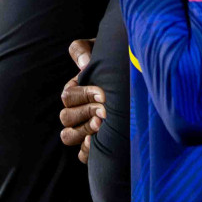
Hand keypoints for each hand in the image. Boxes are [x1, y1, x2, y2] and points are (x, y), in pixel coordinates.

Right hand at [60, 38, 105, 162]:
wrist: (136, 73)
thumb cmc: (115, 59)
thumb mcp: (99, 47)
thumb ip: (83, 50)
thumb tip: (84, 65)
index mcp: (76, 88)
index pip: (68, 97)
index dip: (83, 96)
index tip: (103, 94)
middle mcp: (77, 108)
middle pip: (66, 117)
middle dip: (85, 114)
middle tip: (104, 111)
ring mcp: (84, 126)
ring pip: (68, 136)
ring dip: (83, 132)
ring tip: (101, 126)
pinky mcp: (95, 142)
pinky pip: (81, 154)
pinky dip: (87, 151)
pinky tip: (100, 143)